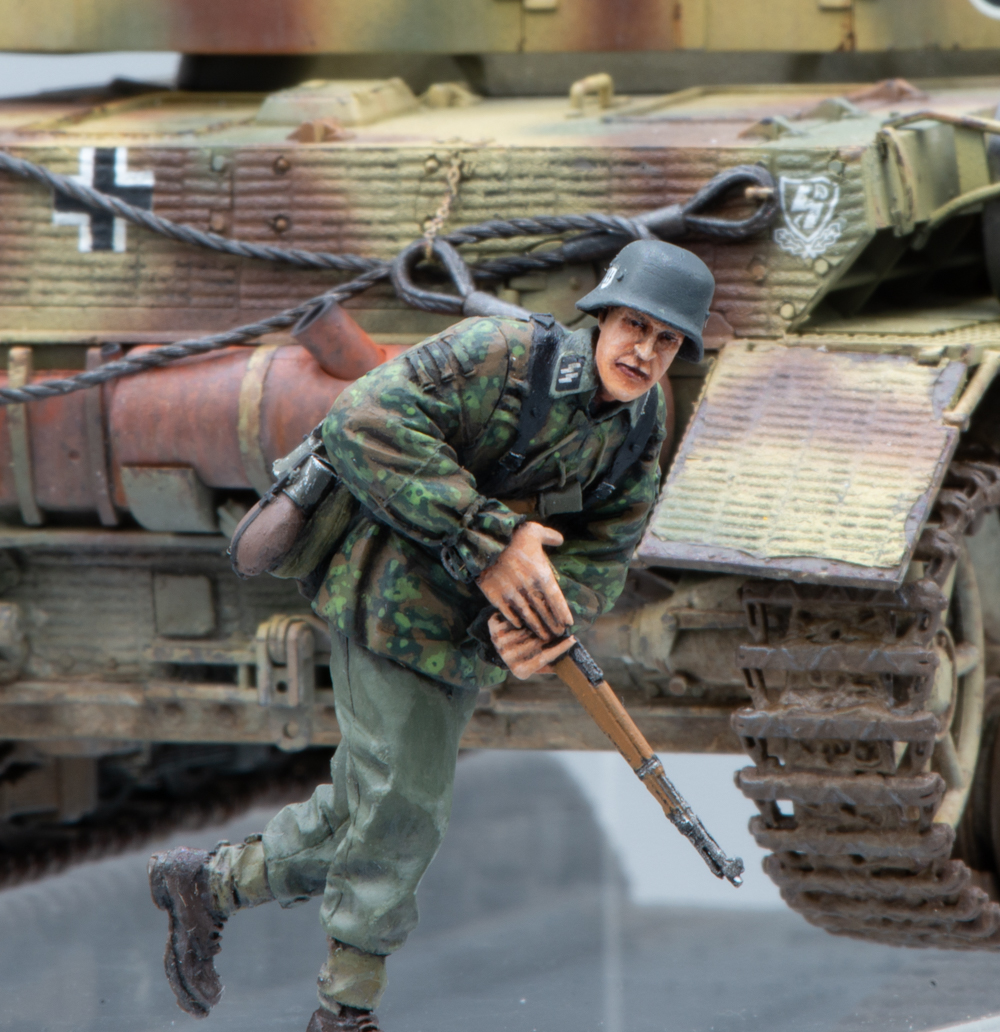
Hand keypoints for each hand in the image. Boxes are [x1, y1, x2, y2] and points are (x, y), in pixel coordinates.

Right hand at [476, 522, 573, 640]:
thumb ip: (549, 536)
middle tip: (557, 633)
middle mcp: (529, 588)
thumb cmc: (512, 536)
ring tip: (543, 636)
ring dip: (536, 627)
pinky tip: (520, 625)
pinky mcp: (497, 597)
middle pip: (544, 612)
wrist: (485, 542)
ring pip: (527, 616)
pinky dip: (515, 620)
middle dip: (552, 624)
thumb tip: (559, 539)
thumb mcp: (534, 531)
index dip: (563, 613)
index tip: (568, 623)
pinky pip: (509, 613)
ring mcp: (512, 594)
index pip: (556, 600)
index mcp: (541, 575)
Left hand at [488, 613, 575, 680]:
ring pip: (527, 628)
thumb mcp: (538, 663)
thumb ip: (552, 664)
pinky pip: (514, 618)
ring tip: (550, 613)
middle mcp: (509, 658)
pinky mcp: (494, 628)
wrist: (500, 644)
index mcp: (521, 671)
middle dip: (552, 631)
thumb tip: (572, 665)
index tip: (573, 639)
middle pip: (536, 642)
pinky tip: (533, 608)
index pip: (545, 658)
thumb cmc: (526, 654)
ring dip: (540, 619)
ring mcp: (499, 643)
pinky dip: (524, 613)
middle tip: (564, 624)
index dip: (561, 648)